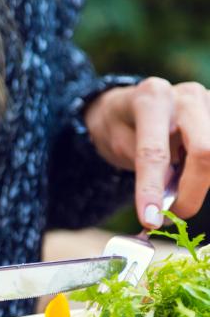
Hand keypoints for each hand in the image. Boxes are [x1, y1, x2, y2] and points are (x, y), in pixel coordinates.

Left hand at [84, 77, 209, 226]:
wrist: (130, 102)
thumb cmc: (121, 125)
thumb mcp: (116, 143)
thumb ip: (141, 164)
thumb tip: (165, 195)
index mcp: (152, 99)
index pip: (155, 152)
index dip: (152, 190)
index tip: (150, 220)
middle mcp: (187, 96)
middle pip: (204, 152)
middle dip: (190, 193)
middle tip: (172, 214)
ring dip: (200, 184)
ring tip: (179, 190)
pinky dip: (205, 175)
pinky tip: (192, 176)